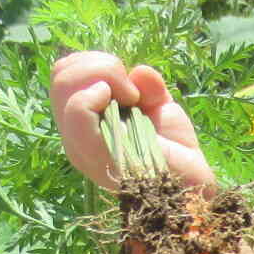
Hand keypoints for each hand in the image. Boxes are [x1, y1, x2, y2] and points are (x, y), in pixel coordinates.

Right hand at [48, 53, 218, 195]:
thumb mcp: (161, 109)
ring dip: (104, 75)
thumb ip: (147, 86)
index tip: (130, 84)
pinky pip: (77, 111)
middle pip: (60, 74)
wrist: (192, 190)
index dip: (96, 63)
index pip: (64, 74)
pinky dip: (99, 94)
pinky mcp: (95, 154)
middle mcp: (74, 135)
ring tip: (133, 98)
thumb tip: (138, 71)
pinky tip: (127, 102)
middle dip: (101, 64)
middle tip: (132, 91)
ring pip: (64, 83)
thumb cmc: (178, 154)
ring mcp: (80, 146)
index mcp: (84, 124)